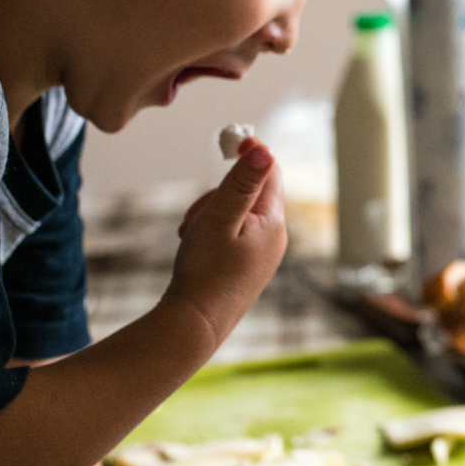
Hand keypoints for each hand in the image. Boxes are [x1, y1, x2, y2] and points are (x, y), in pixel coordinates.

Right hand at [166, 140, 284, 339]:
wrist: (194, 324)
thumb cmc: (205, 271)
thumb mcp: (220, 219)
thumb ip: (241, 183)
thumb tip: (264, 150)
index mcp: (273, 222)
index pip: (270, 172)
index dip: (250, 153)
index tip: (228, 141)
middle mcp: (275, 238)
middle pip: (251, 192)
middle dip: (220, 193)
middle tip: (194, 215)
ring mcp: (263, 254)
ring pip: (238, 213)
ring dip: (211, 213)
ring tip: (189, 233)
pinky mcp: (248, 267)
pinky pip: (233, 233)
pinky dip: (212, 231)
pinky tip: (194, 245)